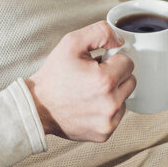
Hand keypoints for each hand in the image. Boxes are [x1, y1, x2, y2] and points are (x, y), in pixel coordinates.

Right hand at [25, 21, 135, 142]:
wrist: (37, 107)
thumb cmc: (53, 75)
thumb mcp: (72, 42)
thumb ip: (101, 32)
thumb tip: (120, 40)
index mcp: (105, 80)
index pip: (128, 62)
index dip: (111, 59)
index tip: (97, 64)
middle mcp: (110, 104)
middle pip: (130, 81)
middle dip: (115, 76)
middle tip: (93, 76)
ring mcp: (108, 122)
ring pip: (125, 98)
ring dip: (113, 93)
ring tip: (90, 91)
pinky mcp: (104, 133)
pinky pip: (117, 115)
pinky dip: (107, 109)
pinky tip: (89, 105)